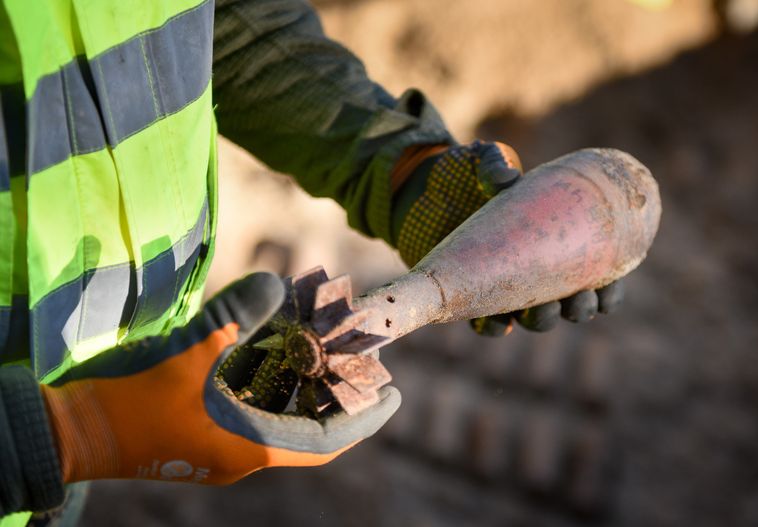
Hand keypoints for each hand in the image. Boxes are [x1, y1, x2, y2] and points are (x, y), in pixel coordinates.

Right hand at [41, 273, 399, 484]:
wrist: (74, 429)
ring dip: (301, 384)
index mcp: (254, 444)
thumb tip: (275, 283)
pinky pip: (250, 408)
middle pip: (308, 423)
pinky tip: (275, 349)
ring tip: (325, 347)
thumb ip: (241, 312)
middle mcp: (244, 451)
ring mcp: (221, 444)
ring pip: (279, 414)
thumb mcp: (195, 346)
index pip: (329, 438)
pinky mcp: (200, 432)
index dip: (366, 416)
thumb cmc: (137, 396)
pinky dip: (268, 382)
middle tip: (362, 358)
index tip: (396, 394)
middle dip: (335, 391)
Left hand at [391, 141, 627, 335]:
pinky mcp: (472, 298)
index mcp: (556, 241)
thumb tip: (506, 179)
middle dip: (579, 309)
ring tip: (542, 310)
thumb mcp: (483, 160)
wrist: (419, 189)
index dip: (608, 291)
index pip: (595, 275)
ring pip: (535, 320)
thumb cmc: (463, 173)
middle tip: (577, 299)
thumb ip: (495, 163)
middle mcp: (536, 271)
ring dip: (543, 321)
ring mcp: (505, 287)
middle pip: (569, 305)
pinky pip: (489, 324)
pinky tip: (499, 321)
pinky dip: (495, 326)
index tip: (608, 289)